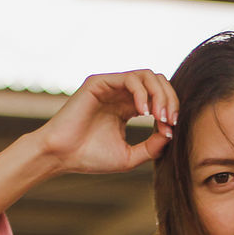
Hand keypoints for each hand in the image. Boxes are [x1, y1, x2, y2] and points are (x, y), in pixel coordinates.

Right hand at [35, 69, 178, 175]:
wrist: (61, 156)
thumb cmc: (90, 158)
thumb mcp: (129, 157)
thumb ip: (152, 147)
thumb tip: (171, 134)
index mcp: (128, 107)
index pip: (159, 97)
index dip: (170, 111)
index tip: (171, 131)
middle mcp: (120, 93)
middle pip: (158, 82)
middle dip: (170, 100)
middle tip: (170, 122)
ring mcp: (111, 85)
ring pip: (148, 76)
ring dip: (160, 96)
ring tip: (159, 117)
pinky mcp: (100, 82)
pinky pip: (131, 78)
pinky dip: (142, 94)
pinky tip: (143, 113)